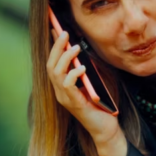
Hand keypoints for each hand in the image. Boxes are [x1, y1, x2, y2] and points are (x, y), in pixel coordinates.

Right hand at [46, 30, 122, 148]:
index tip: (55, 28)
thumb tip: (82, 49)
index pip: (52, 62)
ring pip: (56, 74)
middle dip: (56, 48)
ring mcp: (65, 98)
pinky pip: (68, 85)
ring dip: (65, 58)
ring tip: (75, 47)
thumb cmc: (100, 104)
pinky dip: (74, 74)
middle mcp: (59, 92)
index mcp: (62, 86)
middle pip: (50, 66)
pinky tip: (82, 67)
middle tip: (64, 33)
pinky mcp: (73, 104)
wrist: (105, 128)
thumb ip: (85, 69)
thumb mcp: (92, 82)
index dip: (53, 46)